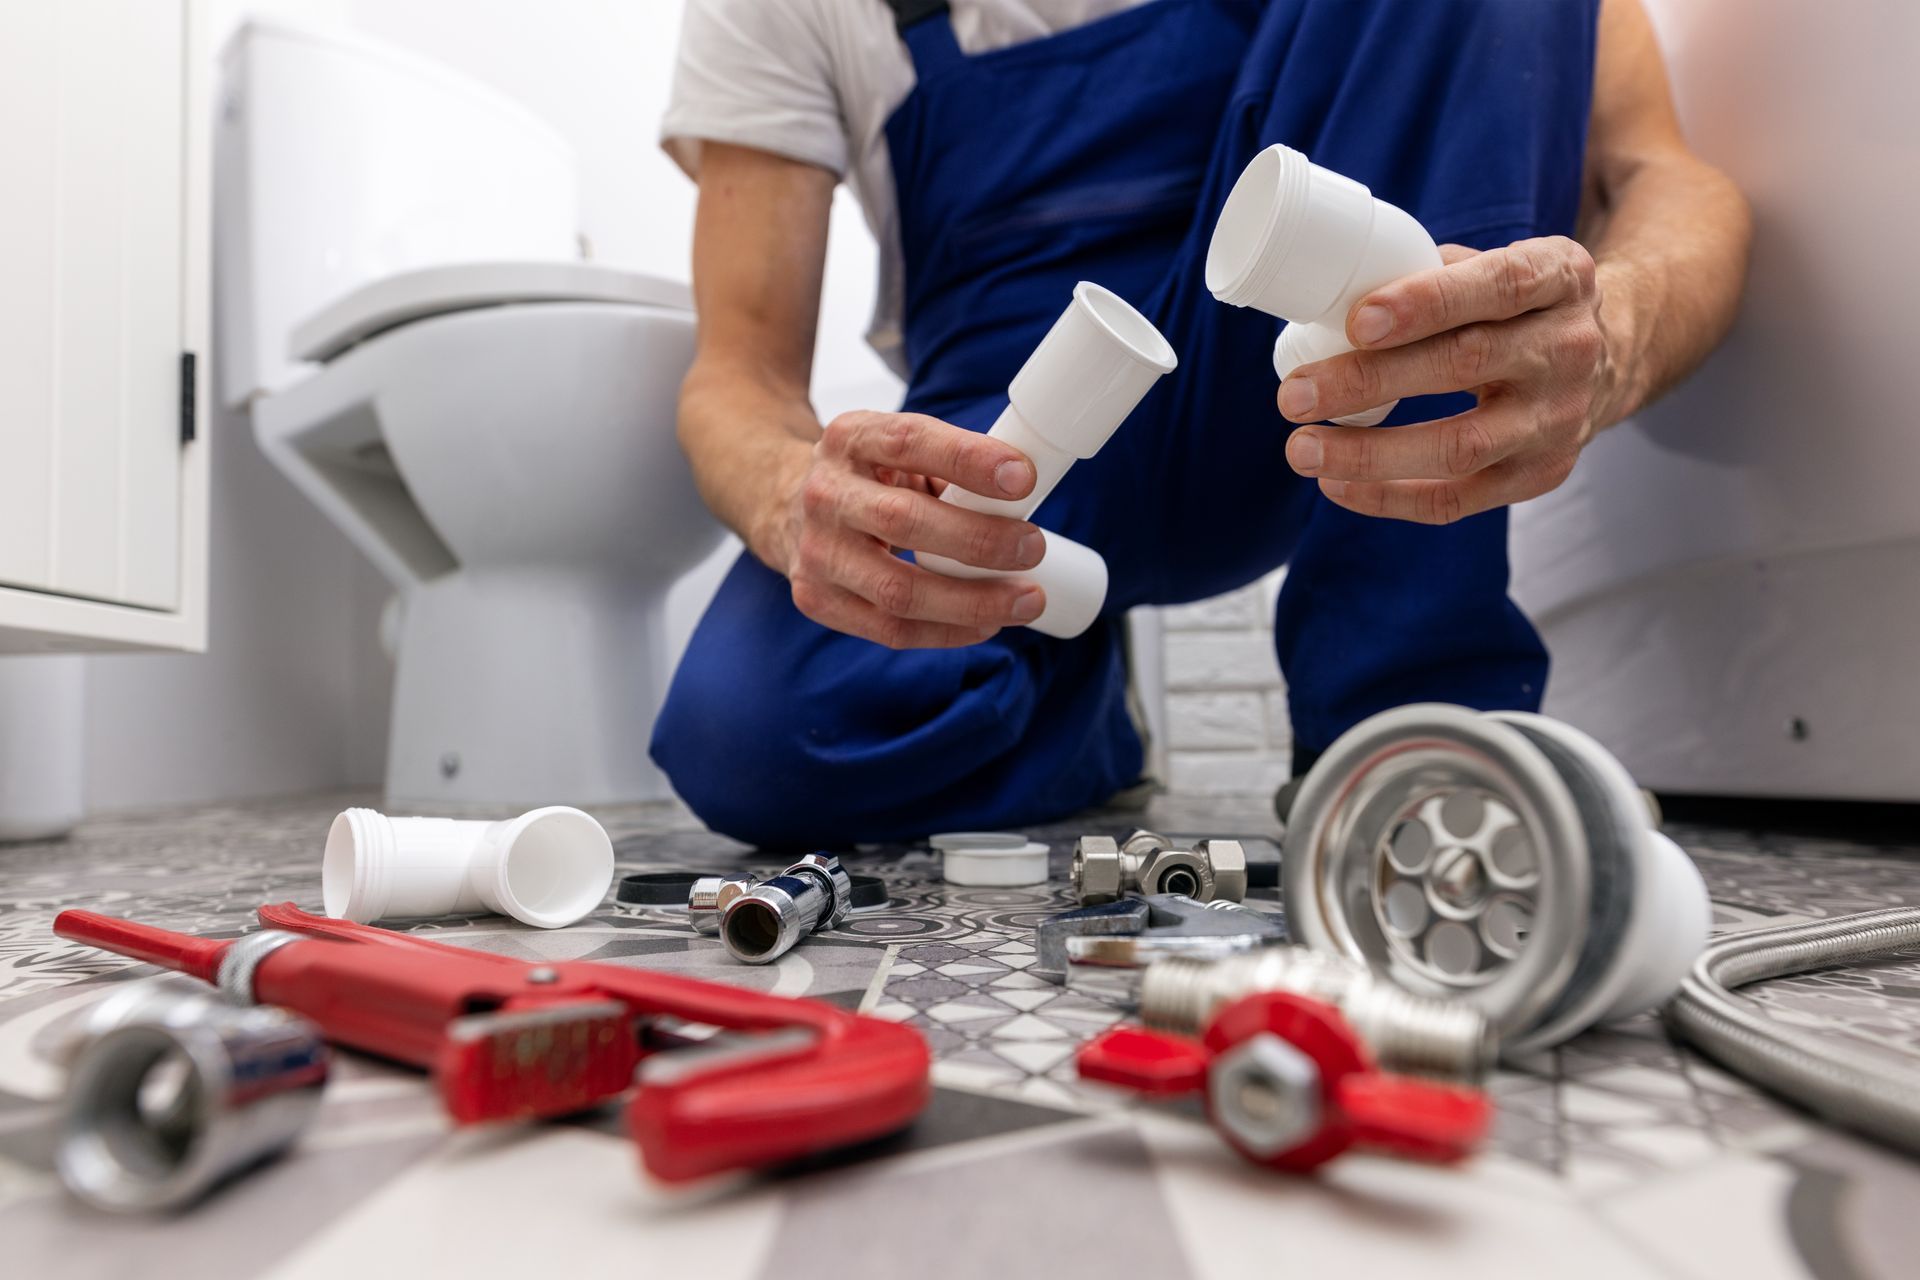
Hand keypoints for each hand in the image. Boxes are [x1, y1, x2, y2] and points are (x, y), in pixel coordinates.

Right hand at [767, 410, 1047, 647]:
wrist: (788, 506)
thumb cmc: (869, 476)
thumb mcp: (895, 447)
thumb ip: (949, 462)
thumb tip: (1024, 492)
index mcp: (851, 438)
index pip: (909, 442)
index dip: (968, 460)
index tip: (1023, 479)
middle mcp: (825, 494)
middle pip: (904, 522)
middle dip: (979, 541)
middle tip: (1033, 547)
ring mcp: (817, 553)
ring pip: (899, 590)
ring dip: (972, 600)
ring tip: (1025, 601)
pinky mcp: (817, 600)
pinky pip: (890, 630)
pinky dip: (947, 632)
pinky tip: (986, 625)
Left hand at [1277, 236, 1614, 523]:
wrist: (1604, 359)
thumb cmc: (1515, 306)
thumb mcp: (1498, 264)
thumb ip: (1430, 272)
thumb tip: (1332, 296)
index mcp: (1559, 277)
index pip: (1499, 285)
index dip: (1427, 303)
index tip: (1356, 321)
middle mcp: (1568, 349)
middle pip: (1466, 365)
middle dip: (1369, 382)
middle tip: (1294, 395)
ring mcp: (1559, 420)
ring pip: (1460, 447)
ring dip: (1369, 453)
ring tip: (1301, 449)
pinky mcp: (1540, 476)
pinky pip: (1456, 499)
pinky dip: (1387, 496)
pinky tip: (1334, 484)